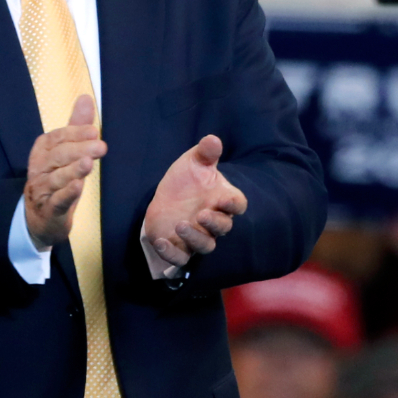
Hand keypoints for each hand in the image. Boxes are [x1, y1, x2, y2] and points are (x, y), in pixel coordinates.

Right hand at [25, 95, 105, 250]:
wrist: (40, 217)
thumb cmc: (56, 178)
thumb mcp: (66, 152)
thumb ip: (75, 127)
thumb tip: (86, 97)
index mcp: (43, 151)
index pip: (57, 138)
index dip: (74, 134)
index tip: (94, 131)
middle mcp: (39, 168)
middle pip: (58, 156)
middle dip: (79, 150)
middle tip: (101, 146)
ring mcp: (42, 190)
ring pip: (57, 178)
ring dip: (73, 170)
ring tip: (88, 163)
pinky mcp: (49, 209)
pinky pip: (57, 200)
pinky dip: (67, 193)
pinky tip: (78, 187)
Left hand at [139, 134, 246, 279]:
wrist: (166, 199)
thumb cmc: (187, 180)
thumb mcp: (194, 162)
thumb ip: (205, 153)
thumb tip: (212, 139)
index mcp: (223, 199)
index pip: (237, 205)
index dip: (233, 205)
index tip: (223, 200)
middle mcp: (213, 221)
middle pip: (224, 228)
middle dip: (214, 223)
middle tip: (201, 214)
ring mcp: (197, 236)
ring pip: (205, 245)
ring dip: (195, 238)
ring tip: (180, 225)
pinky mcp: (179, 248)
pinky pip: (181, 258)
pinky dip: (172, 253)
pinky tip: (160, 241)